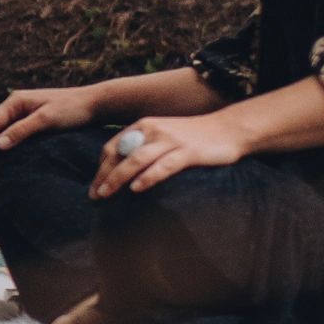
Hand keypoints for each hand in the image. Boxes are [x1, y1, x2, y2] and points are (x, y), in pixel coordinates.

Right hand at [0, 85, 106, 167]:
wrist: (96, 105)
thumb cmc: (73, 109)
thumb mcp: (46, 119)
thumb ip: (22, 130)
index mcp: (16, 101)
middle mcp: (16, 106)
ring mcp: (24, 115)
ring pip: (1, 133)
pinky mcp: (32, 124)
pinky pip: (12, 135)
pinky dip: (4, 148)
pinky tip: (2, 160)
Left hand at [89, 113, 247, 198]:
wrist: (229, 129)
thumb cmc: (194, 137)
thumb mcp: (163, 136)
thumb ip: (144, 147)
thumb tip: (122, 169)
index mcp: (144, 126)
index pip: (113, 147)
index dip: (101, 167)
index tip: (94, 186)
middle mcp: (154, 130)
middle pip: (120, 154)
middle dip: (104, 176)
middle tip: (94, 196)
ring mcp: (171, 140)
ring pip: (137, 159)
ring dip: (118, 178)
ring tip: (106, 194)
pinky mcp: (188, 151)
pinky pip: (164, 165)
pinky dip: (148, 177)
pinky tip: (137, 188)